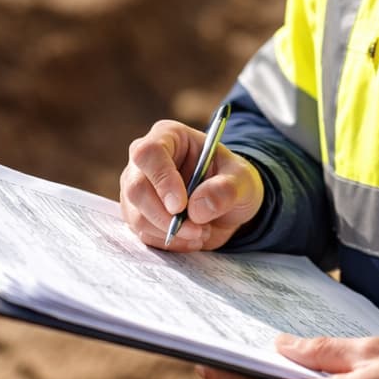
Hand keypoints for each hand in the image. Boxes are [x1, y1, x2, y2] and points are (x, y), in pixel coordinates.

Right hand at [119, 119, 263, 250]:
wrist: (230, 205)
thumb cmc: (233, 181)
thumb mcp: (242, 180)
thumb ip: (225, 189)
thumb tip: (197, 208)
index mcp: (169, 136)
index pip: (150, 153)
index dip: (162, 180)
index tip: (180, 206)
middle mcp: (145, 161)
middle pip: (136, 188)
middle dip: (164, 216)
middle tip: (196, 229)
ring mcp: (137, 188)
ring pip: (137, 216)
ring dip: (171, 232)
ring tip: (201, 231)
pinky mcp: (138, 214)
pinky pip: (143, 234)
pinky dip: (170, 242)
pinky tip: (191, 237)